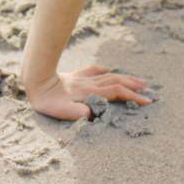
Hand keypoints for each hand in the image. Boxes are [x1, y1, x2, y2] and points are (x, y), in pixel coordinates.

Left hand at [24, 64, 150, 120]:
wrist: (36, 81)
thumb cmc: (48, 101)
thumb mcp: (62, 111)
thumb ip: (77, 113)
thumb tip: (90, 114)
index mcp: (90, 93)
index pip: (117, 93)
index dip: (132, 96)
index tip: (146, 101)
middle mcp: (89, 84)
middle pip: (116, 82)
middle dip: (133, 85)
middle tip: (147, 89)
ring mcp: (83, 79)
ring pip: (108, 76)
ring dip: (124, 77)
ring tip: (138, 79)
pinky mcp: (75, 76)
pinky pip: (93, 71)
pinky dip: (104, 70)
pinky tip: (109, 69)